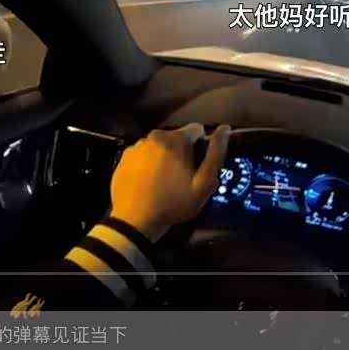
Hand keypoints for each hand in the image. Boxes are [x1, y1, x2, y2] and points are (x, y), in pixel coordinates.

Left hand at [109, 123, 230, 241]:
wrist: (134, 221)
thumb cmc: (173, 204)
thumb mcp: (203, 184)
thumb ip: (216, 154)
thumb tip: (224, 129)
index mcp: (175, 139)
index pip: (197, 129)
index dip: (202, 146)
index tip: (198, 165)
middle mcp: (154, 136)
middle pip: (176, 137)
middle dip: (182, 151)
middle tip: (181, 177)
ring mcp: (136, 146)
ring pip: (159, 145)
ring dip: (164, 156)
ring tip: (164, 181)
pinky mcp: (124, 157)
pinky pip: (143, 154)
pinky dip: (148, 163)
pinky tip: (148, 181)